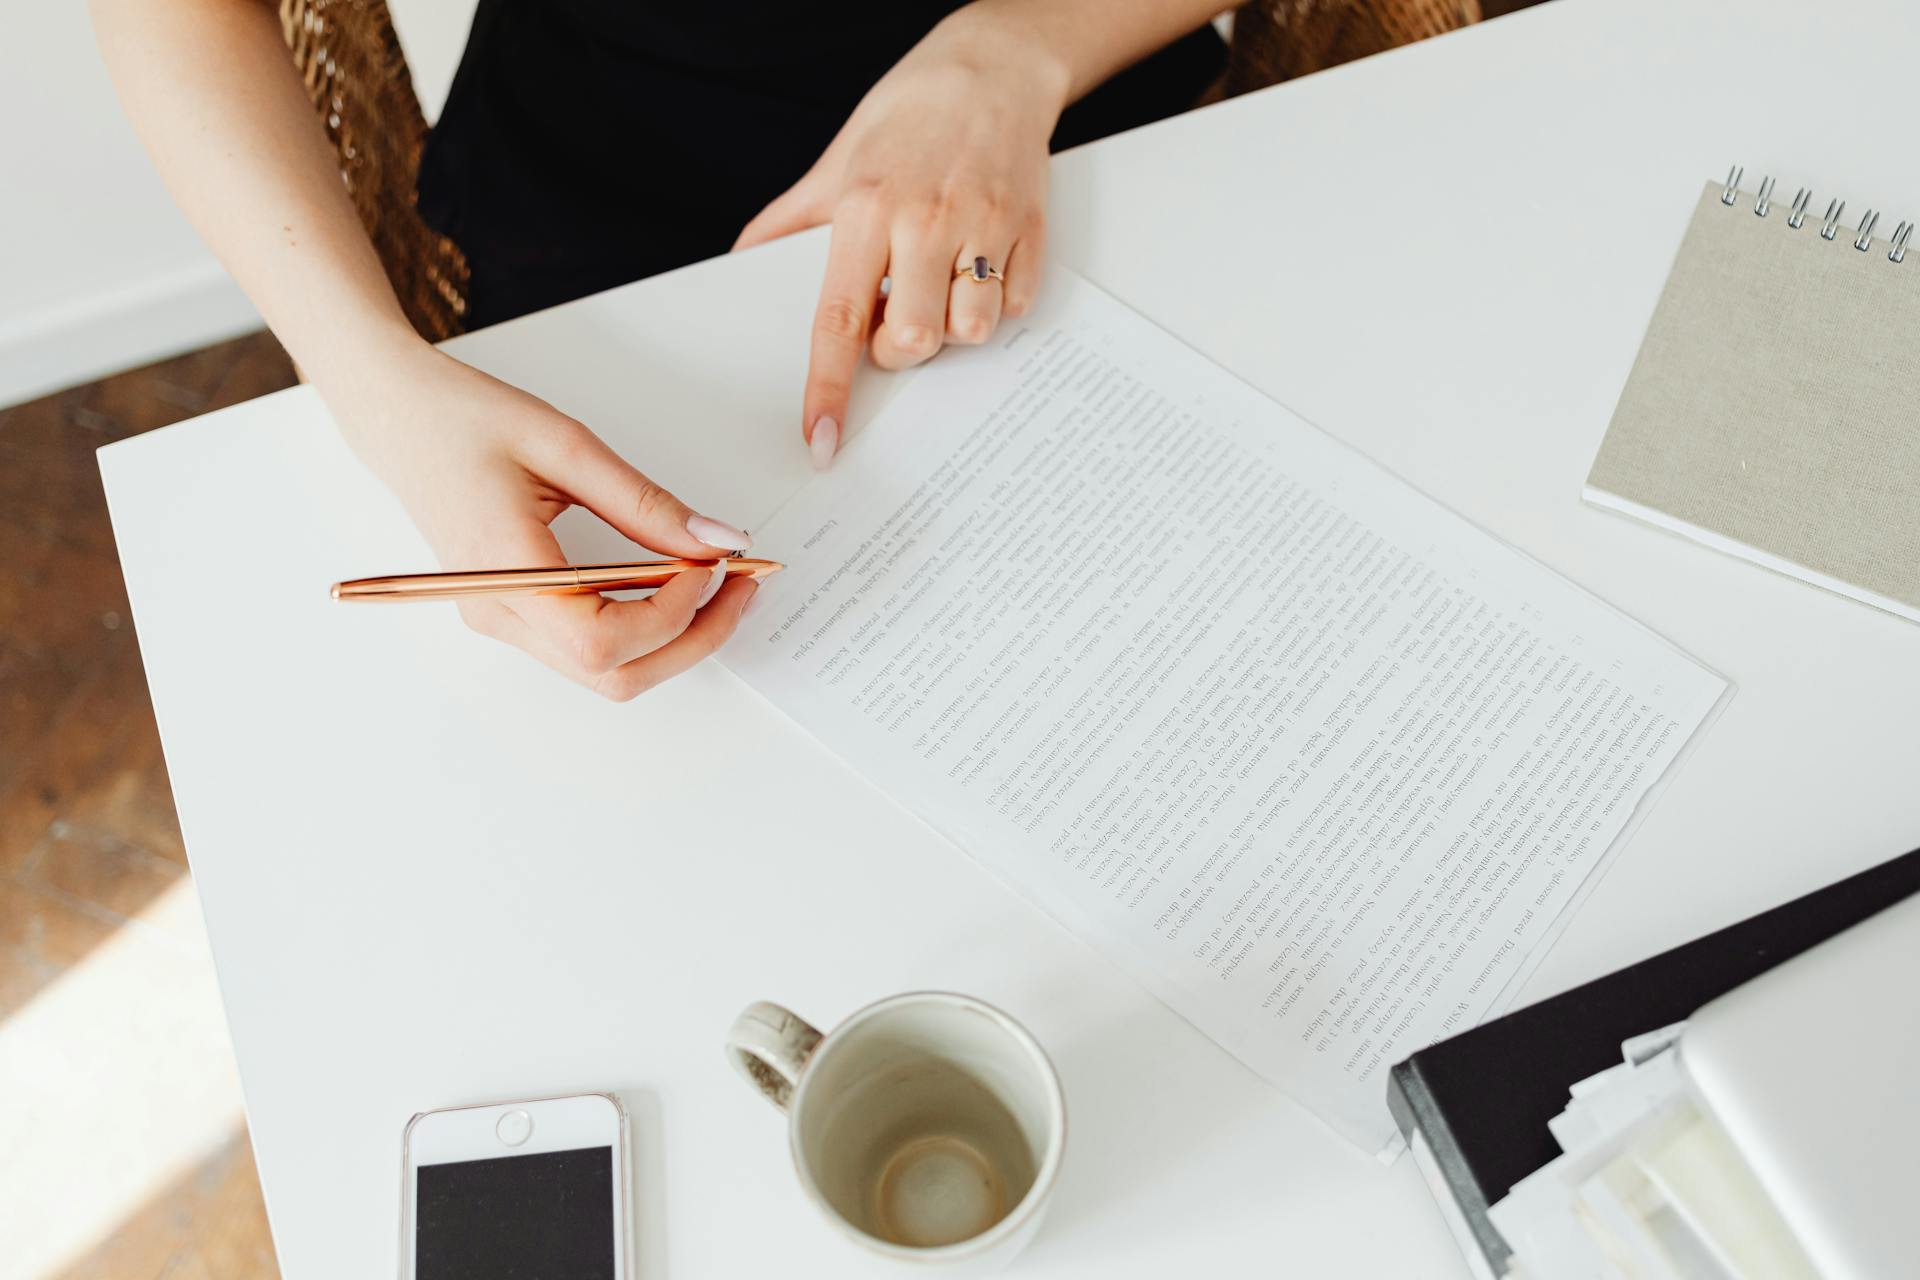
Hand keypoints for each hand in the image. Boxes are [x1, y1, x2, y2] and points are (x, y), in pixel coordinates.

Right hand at [326, 343, 758, 699]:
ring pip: (606, 673)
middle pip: (614, 675)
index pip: (604, 642)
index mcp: (504, 571)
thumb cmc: (465, 419)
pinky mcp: (513, 612)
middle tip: (742, 584)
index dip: (674, 614)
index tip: (714, 564)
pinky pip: (589, 647)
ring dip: (673, 638)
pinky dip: (644, 627)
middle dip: (693, 639)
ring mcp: (502, 620)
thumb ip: (645, 503)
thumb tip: (717, 542)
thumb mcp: (567, 445)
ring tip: (716, 581)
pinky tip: (673, 584)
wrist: (397, 415)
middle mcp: (498, 613)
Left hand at [733, 9, 1068, 466]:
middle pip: (910, 342)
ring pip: (969, 333)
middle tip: (893, 316)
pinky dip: (997, 303)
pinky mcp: (1031, 231)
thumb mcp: (836, 161)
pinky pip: (1015, 307)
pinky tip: (979, 266)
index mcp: (866, 210)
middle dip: (898, 349)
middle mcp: (925, 222)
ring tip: (940, 288)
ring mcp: (984, 227)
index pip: (836, 321)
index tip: (822, 441)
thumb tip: (740, 266)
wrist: (992, 65)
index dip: (827, 389)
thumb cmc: (909, 114)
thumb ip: (789, 222)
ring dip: (951, 329)